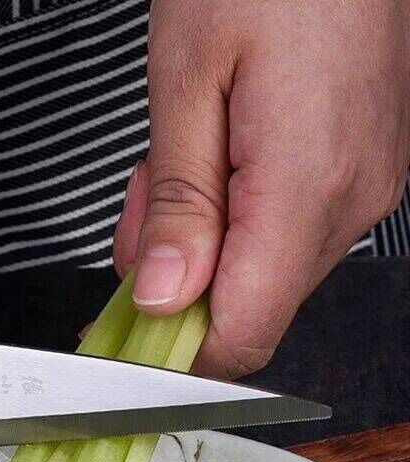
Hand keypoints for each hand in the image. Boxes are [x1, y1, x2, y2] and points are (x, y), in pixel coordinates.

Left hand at [114, 0, 409, 377]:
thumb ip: (178, 207)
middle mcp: (348, 200)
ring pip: (259, 272)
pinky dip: (229, 217)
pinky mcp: (354, 173)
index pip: (241, 332)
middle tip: (142, 213)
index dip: (175, 356)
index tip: (121, 343)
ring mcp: (359, 189)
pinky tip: (211, 160)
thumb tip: (164, 299)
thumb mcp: (185, 84)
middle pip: (247, 309)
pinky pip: (280, 233)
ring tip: (174, 164)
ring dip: (198, 242)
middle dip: (175, 284)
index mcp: (305, 186)